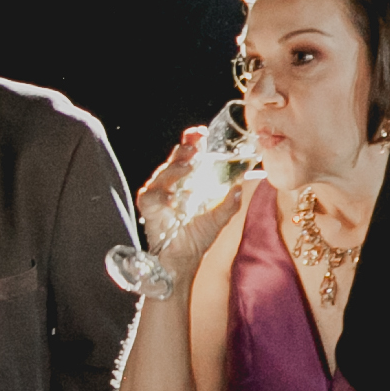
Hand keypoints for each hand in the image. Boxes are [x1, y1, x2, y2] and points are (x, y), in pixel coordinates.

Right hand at [133, 126, 246, 269]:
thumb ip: (230, 203)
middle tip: (196, 144)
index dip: (192, 142)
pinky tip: (172, 195)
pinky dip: (162, 193)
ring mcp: (158, 193)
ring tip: (190, 163)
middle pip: (175, 159)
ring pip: (164, 173)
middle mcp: (170, 183)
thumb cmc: (198, 236)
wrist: (185, 257)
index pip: (187, 156)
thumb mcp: (219, 217)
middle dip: (185, 149)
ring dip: (176, 167)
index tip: (200, 133)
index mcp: (185, 180)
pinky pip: (153, 195)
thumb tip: (241, 187)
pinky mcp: (149, 207)